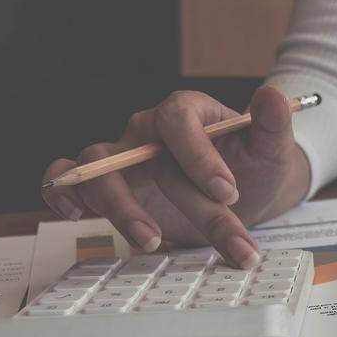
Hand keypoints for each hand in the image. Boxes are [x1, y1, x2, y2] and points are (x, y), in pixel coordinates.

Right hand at [40, 86, 310, 267]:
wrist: (240, 196)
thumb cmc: (252, 167)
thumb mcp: (272, 149)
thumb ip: (274, 123)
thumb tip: (273, 95)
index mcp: (186, 111)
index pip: (176, 118)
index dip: (198, 154)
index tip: (227, 191)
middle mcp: (147, 131)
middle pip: (144, 155)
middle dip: (186, 202)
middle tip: (221, 236)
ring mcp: (122, 157)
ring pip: (99, 169)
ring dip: (121, 208)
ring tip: (153, 241)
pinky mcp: (108, 186)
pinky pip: (69, 180)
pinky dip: (62, 193)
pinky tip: (76, 215)